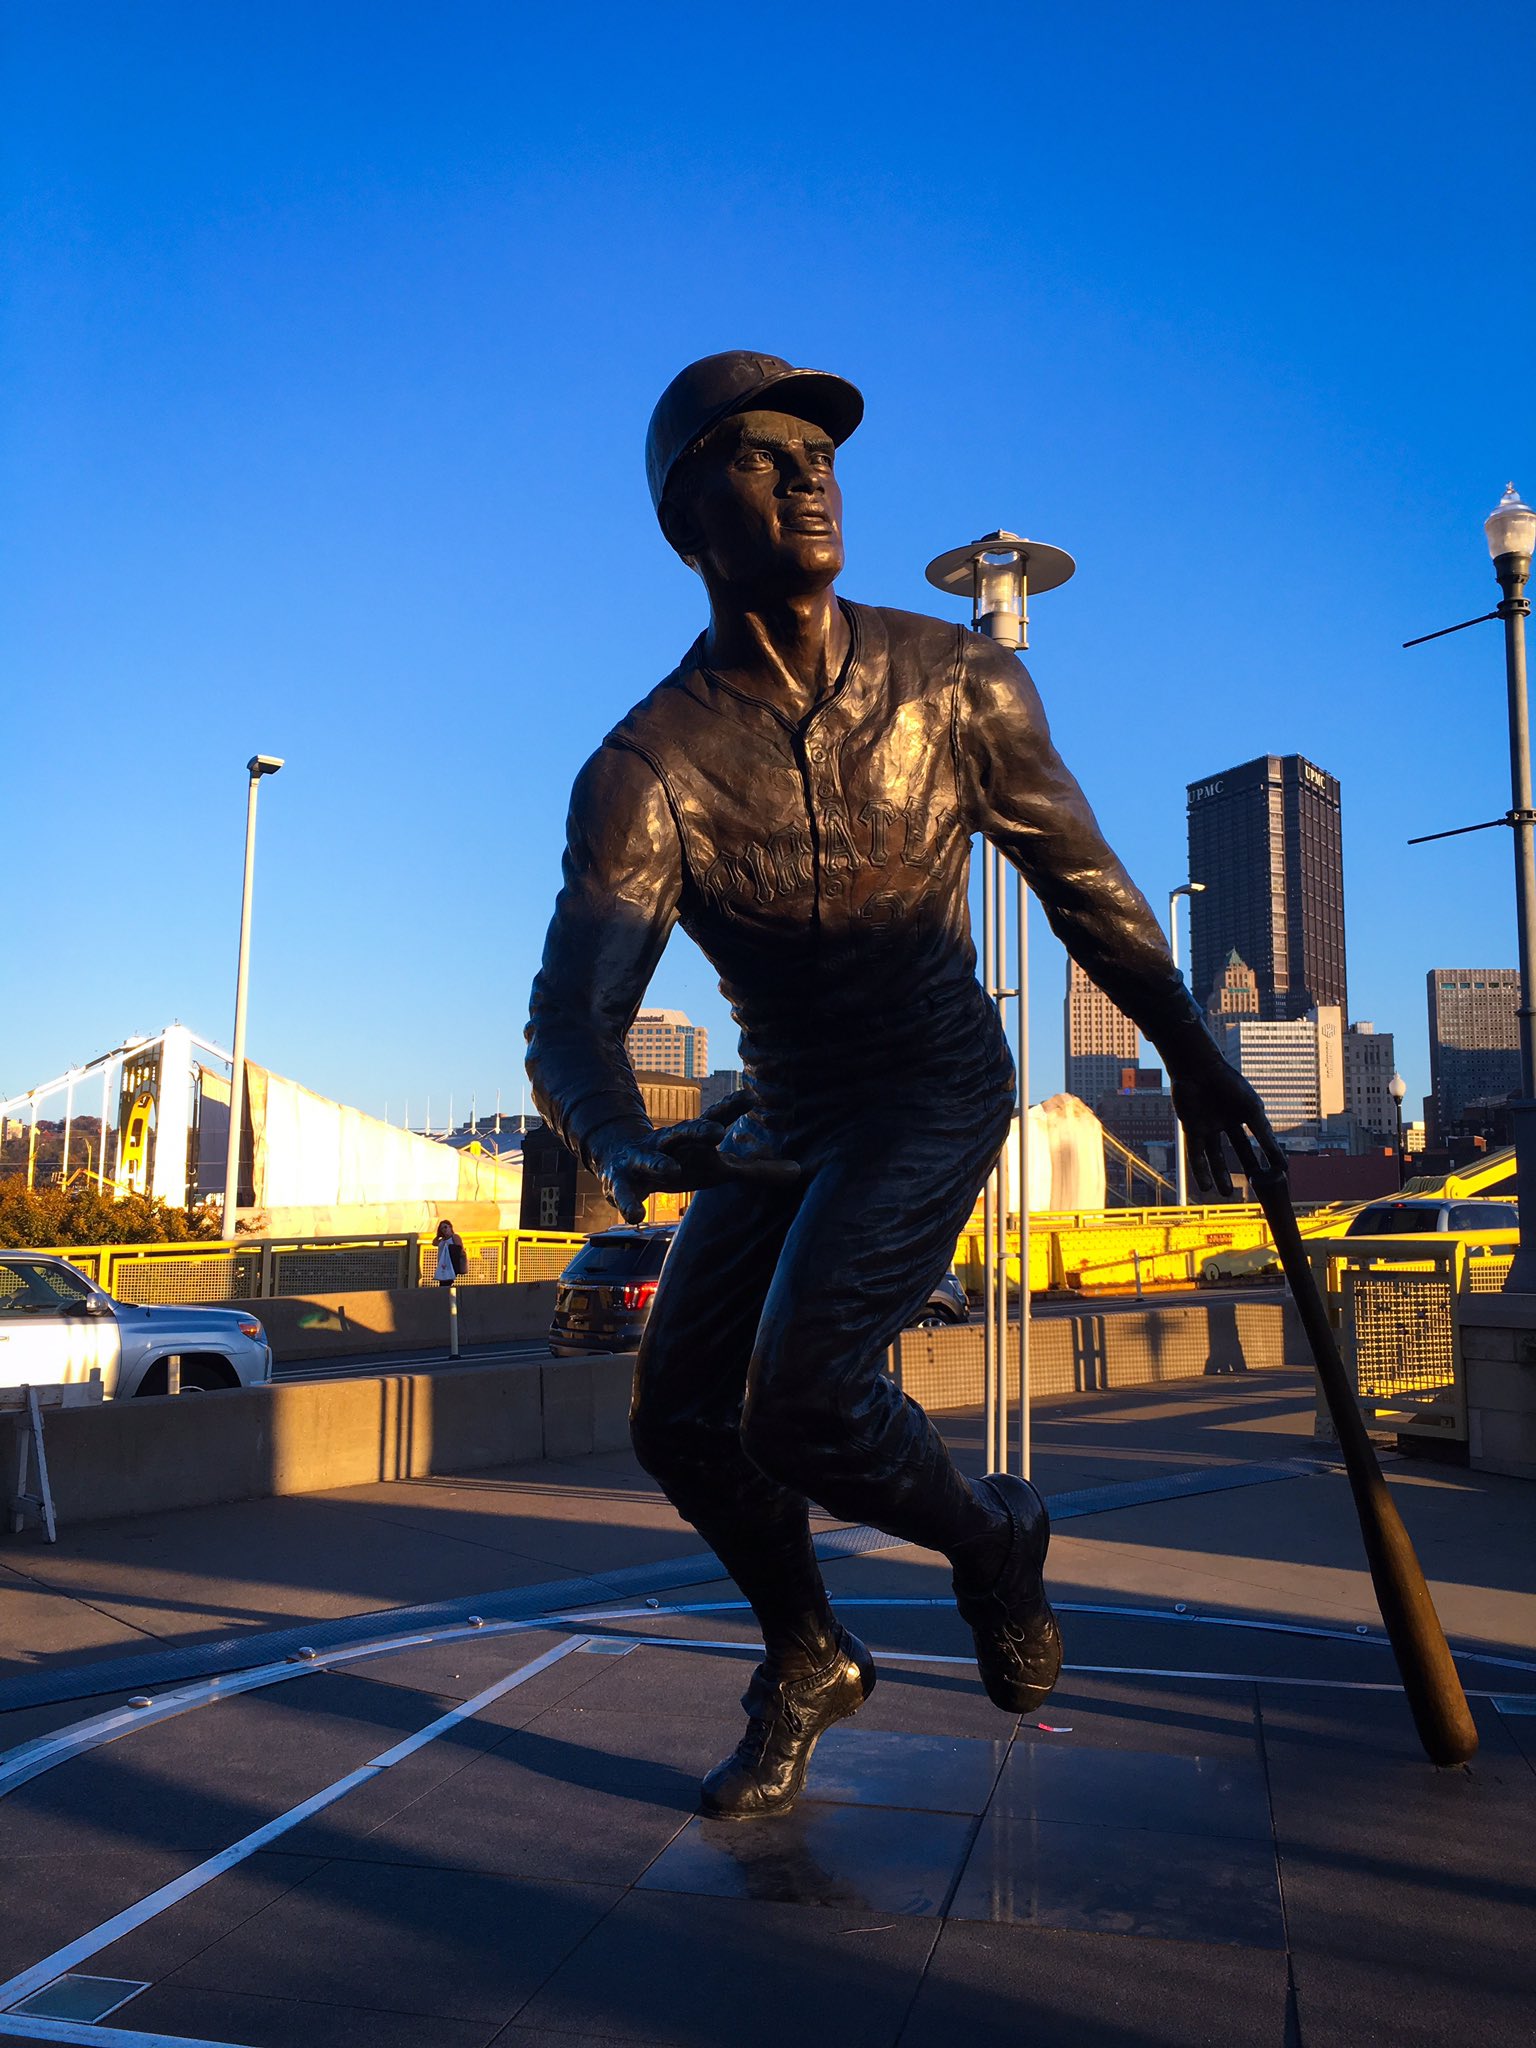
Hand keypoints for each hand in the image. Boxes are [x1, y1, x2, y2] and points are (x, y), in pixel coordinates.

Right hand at [603, 1115, 799, 1224]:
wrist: (623, 1160)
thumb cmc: (684, 1164)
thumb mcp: (720, 1168)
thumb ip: (757, 1171)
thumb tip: (799, 1171)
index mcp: (694, 1139)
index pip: (714, 1119)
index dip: (731, 1108)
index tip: (749, 1096)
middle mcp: (669, 1143)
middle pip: (684, 1132)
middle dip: (699, 1130)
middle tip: (717, 1131)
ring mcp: (643, 1160)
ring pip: (651, 1159)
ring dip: (659, 1163)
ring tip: (671, 1171)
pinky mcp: (622, 1180)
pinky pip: (624, 1192)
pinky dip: (628, 1202)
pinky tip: (635, 1217)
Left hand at [1170, 1055, 1284, 1200]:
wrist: (1199, 1069)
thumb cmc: (1228, 1084)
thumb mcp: (1251, 1111)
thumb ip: (1264, 1135)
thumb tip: (1281, 1160)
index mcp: (1243, 1113)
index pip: (1258, 1138)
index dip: (1268, 1154)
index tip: (1279, 1171)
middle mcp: (1227, 1121)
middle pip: (1238, 1149)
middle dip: (1246, 1167)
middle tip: (1256, 1185)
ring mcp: (1209, 1126)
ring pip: (1215, 1155)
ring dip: (1220, 1175)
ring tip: (1226, 1193)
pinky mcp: (1191, 1129)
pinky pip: (1196, 1154)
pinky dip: (1200, 1171)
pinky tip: (1206, 1186)